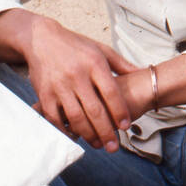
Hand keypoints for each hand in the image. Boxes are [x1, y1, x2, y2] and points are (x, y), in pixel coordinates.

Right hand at [21, 16, 138, 150]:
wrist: (41, 39)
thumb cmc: (75, 45)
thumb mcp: (100, 49)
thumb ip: (121, 64)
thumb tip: (144, 72)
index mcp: (93, 64)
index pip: (111, 92)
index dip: (119, 111)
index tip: (125, 126)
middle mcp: (76, 76)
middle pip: (95, 110)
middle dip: (106, 131)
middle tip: (113, 147)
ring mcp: (59, 86)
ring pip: (76, 117)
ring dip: (88, 135)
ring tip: (98, 144)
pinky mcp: (44, 94)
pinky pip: (55, 118)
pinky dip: (65, 131)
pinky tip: (75, 137)